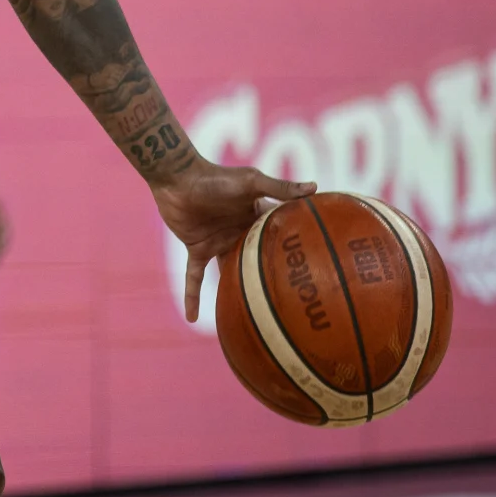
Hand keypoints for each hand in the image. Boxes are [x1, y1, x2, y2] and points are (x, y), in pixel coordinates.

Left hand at [152, 159, 315, 322]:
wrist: (178, 179)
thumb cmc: (216, 177)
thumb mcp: (251, 183)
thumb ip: (280, 187)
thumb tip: (314, 187)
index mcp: (256, 218)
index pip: (280, 235)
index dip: (296, 248)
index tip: (317, 267)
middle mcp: (239, 233)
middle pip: (257, 259)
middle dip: (272, 277)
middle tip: (292, 302)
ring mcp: (219, 242)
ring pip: (231, 272)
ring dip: (238, 292)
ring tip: (254, 318)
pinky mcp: (197, 249)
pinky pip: (194, 277)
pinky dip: (192, 295)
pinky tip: (192, 319)